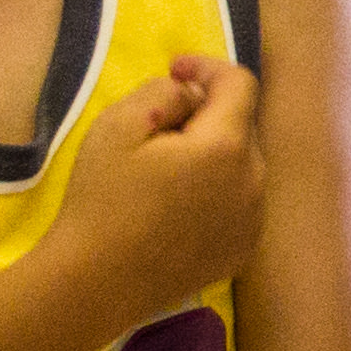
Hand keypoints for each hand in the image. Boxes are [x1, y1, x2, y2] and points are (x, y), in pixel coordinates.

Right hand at [46, 57, 264, 326]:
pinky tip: (176, 206)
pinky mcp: (241, 251)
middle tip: (158, 126)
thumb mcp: (119, 125)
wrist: (96, 283)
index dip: (207, 67)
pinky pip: (238, 203)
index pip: (240, 84)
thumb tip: (193, 93)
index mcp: (228, 147)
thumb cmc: (101, 200)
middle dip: (207, 113)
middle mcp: (255, 182)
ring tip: (164, 170)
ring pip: (242, 165)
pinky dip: (216, 191)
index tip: (174, 69)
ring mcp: (253, 221)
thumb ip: (165, 91)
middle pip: (241, 125)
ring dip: (213, 154)